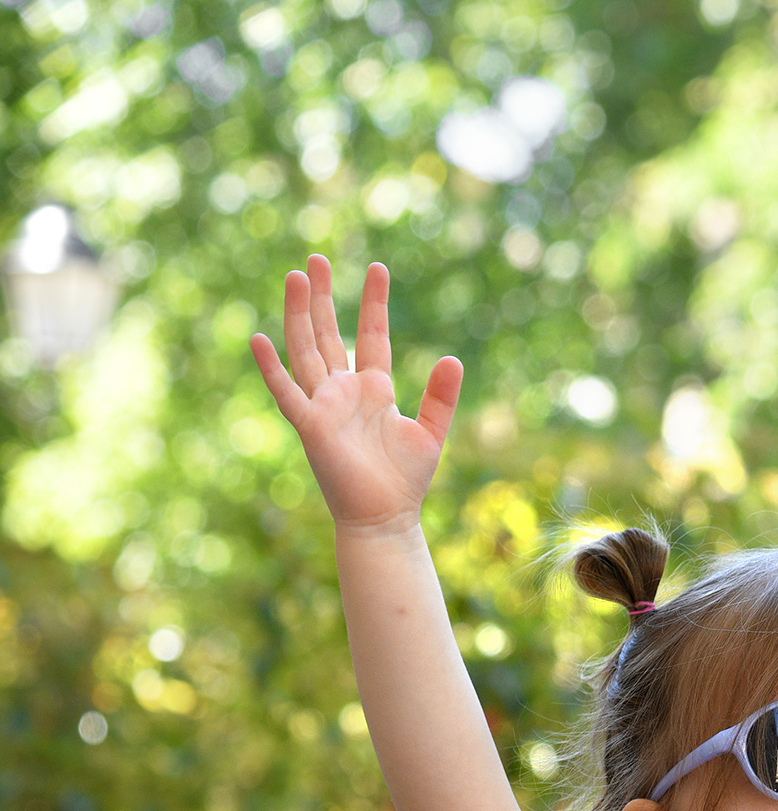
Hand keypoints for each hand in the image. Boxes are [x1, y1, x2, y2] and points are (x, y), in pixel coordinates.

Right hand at [251, 257, 461, 532]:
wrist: (385, 519)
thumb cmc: (405, 481)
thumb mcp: (431, 433)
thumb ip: (441, 397)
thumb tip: (453, 359)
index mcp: (373, 390)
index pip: (371, 335)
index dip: (374, 303)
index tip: (378, 268)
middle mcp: (344, 392)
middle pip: (328, 333)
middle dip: (323, 297)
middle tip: (317, 259)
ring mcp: (324, 406)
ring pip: (306, 350)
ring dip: (299, 314)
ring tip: (296, 276)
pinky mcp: (310, 426)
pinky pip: (287, 393)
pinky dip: (271, 368)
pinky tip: (258, 338)